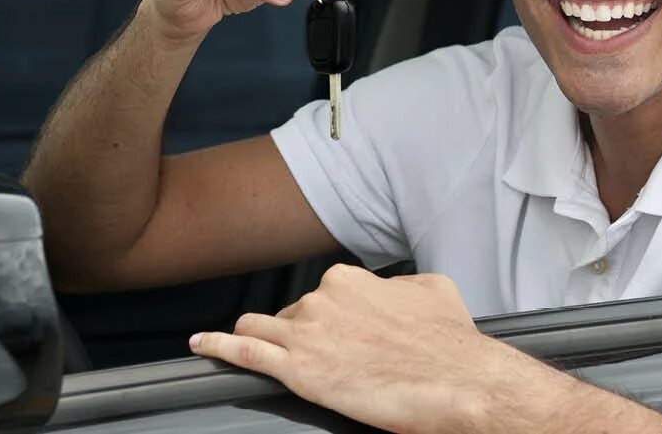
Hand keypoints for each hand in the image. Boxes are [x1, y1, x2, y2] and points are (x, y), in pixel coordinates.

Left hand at [190, 264, 557, 433]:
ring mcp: (306, 333)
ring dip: (257, 337)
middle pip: (289, 313)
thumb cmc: (450, 344)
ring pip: (261, 328)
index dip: (322, 316)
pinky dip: (218, 346)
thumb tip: (395, 290)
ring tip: (246, 346)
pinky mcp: (297, 370)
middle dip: (297, 332)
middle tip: (318, 354)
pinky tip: (202, 345)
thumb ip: (400, 287)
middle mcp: (323, 299)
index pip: (319, 294)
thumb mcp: (432, 291)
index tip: (329, 330)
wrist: (459, 381)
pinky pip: (243, 351)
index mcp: (350, 280)